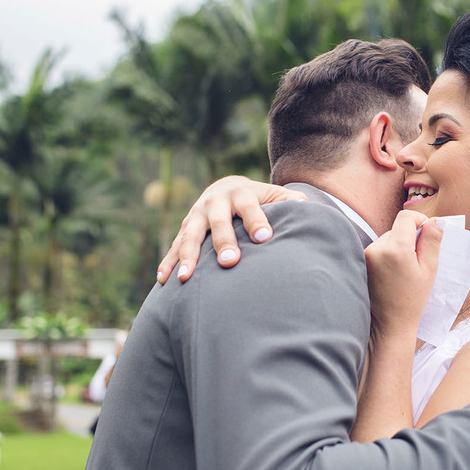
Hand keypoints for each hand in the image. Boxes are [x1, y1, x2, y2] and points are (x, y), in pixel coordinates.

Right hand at [155, 176, 307, 283]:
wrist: (225, 188)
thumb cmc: (256, 200)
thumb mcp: (273, 195)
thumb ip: (289, 200)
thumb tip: (306, 205)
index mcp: (241, 194)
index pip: (250, 207)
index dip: (257, 221)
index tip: (264, 238)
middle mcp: (215, 203)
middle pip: (218, 223)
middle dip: (223, 242)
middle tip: (229, 262)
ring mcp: (197, 215)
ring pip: (190, 236)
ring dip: (187, 256)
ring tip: (185, 277)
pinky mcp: (184, 228)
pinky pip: (174, 247)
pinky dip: (168, 262)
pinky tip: (163, 280)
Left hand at [364, 212, 442, 340]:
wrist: (388, 324)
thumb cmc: (412, 299)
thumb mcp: (429, 269)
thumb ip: (432, 241)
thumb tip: (435, 221)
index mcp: (395, 248)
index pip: (406, 217)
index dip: (420, 220)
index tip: (428, 232)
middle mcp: (377, 248)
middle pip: (397, 228)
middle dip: (410, 238)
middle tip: (419, 259)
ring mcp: (366, 255)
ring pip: (388, 238)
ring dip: (398, 247)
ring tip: (405, 270)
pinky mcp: (361, 262)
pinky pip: (379, 249)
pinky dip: (388, 255)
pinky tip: (393, 273)